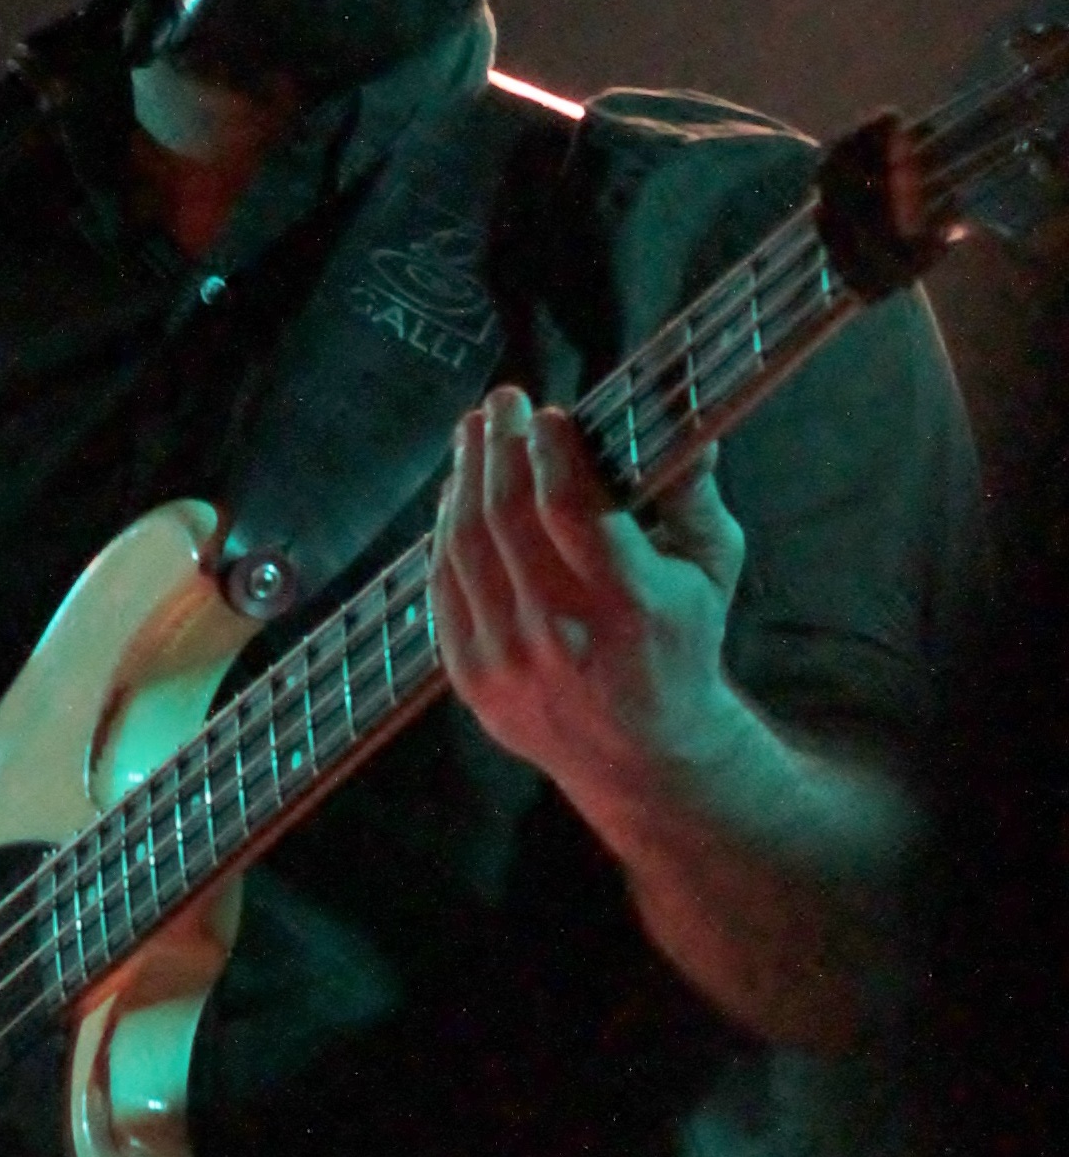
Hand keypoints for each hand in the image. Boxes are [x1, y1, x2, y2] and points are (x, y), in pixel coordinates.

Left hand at [430, 387, 744, 818]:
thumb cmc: (681, 643)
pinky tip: (457, 494)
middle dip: (501, 449)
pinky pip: (444, 588)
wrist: (640, 754)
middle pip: (507, 521)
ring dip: (464, 480)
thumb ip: (695, 493)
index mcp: (633, 608)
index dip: (553, 455)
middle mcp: (564, 638)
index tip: (548, 414)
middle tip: (502, 402)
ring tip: (475, 434)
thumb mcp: (711, 571)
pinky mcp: (470, 680)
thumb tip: (690, 416)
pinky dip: (444, 532)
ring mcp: (509, 663)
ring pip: (466, 549)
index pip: (573, 514)